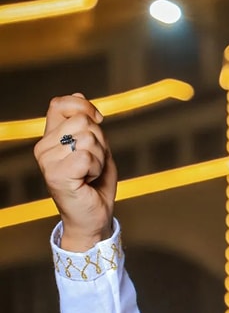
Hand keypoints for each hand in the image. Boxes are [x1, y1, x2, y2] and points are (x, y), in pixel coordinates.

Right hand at [34, 93, 116, 250]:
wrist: (95, 217)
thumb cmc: (96, 185)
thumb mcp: (96, 147)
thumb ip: (87, 123)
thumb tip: (78, 95)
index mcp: (50, 137)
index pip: (60, 104)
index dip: (84, 107)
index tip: (98, 121)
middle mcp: (43, 147)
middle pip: (83, 121)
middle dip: (100, 142)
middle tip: (94, 164)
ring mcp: (47, 161)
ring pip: (88, 138)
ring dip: (100, 157)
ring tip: (90, 173)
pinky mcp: (55, 174)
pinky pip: (87, 156)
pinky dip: (97, 168)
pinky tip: (88, 180)